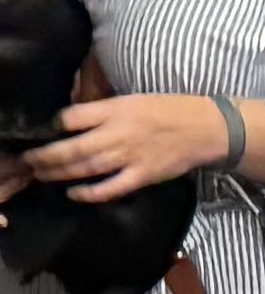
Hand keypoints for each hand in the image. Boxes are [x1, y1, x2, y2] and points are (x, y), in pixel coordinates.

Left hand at [20, 95, 226, 203]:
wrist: (208, 128)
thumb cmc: (171, 110)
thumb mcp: (134, 100)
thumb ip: (104, 111)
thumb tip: (73, 120)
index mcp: (117, 109)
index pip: (71, 117)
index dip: (52, 126)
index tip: (43, 132)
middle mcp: (119, 133)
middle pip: (70, 148)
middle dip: (44, 157)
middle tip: (28, 161)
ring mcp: (130, 156)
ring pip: (84, 168)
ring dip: (58, 173)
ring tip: (42, 175)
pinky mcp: (141, 175)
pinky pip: (108, 188)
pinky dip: (88, 193)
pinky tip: (74, 193)